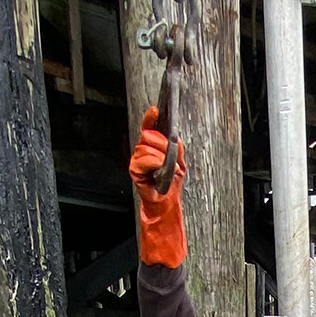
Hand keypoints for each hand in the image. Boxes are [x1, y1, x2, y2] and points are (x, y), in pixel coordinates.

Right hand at [128, 106, 187, 267]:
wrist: (167, 207)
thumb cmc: (171, 187)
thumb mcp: (180, 165)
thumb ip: (177, 150)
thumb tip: (175, 138)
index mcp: (152, 149)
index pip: (149, 129)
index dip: (150, 118)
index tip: (156, 109)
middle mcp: (142, 153)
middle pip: (148, 136)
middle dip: (162, 142)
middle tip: (171, 152)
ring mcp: (137, 162)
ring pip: (146, 147)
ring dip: (162, 155)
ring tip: (170, 166)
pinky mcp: (135, 172)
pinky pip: (143, 160)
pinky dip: (155, 162)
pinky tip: (162, 169)